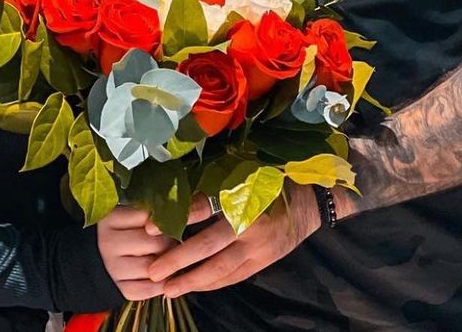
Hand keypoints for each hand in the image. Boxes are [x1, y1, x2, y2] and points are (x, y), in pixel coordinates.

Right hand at [96, 205, 174, 300]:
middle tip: (174, 241)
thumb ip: (145, 214)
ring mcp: (112, 269)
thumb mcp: (125, 215)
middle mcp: (109, 244)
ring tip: (169, 257)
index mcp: (111, 219)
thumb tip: (172, 217)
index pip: (148, 218)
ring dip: (167, 265)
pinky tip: (163, 276)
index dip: (164, 220)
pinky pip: (147, 290)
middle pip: (154, 243)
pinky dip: (160, 285)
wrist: (96, 258)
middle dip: (169, 242)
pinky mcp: (118, 289)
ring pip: (152, 268)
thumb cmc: (118, 232)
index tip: (169, 221)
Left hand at [145, 184, 320, 296]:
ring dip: (192, 280)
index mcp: (245, 195)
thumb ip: (215, 181)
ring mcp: (258, 248)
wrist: (311, 201)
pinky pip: (233, 277)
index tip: (150, 227)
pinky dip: (212, 284)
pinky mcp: (263, 262)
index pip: (206, 207)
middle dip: (178, 260)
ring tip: (167, 289)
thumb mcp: (245, 171)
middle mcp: (251, 224)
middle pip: (209, 246)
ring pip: (220, 269)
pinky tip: (192, 287)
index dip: (178, 217)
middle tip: (153, 271)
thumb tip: (177, 190)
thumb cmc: (272, 177)